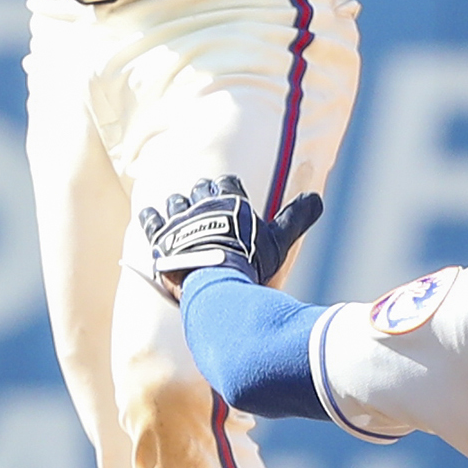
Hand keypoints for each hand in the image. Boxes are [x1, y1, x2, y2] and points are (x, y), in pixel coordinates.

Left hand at [140, 176, 323, 297]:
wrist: (216, 285)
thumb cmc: (250, 263)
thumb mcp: (279, 240)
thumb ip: (297, 218)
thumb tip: (317, 197)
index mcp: (230, 201)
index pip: (227, 183)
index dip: (227, 187)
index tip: (227, 191)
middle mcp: (202, 205)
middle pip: (199, 189)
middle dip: (201, 194)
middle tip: (203, 202)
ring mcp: (179, 221)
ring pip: (175, 202)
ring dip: (178, 205)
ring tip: (180, 211)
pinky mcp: (160, 238)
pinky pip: (151, 220)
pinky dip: (150, 216)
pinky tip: (149, 214)